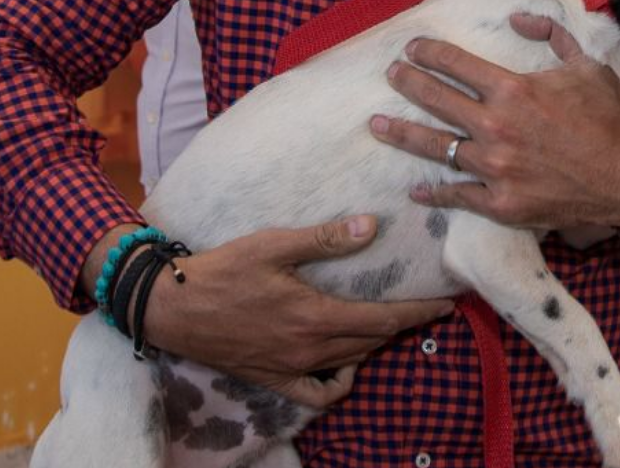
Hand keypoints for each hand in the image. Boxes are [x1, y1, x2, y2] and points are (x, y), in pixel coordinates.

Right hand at [141, 214, 453, 405]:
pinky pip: (318, 393)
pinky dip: (339, 381)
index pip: (384, 320)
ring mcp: (292, 368)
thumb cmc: (222, 271)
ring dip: (375, 344)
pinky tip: (345, 362)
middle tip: (424, 306)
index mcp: (315, 316)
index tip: (447, 304)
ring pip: (350, 362)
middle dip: (404, 325)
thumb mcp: (274, 245)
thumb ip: (324, 239)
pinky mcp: (273, 378)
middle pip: (373, 342)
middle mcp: (309, 349)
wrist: (172, 307)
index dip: (419, 313)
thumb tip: (372, 226)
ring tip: (389, 322)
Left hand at [371, 13, 619, 233]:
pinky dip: (433, 193)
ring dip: (402, 134)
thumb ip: (551, 36)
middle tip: (391, 76)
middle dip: (408, 83)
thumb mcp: (587, 64)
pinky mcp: (500, 203)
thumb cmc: (609, 120)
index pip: (455, 64)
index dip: (428, 52)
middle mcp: (495, 127)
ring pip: (434, 147)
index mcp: (513, 90)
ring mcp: (494, 168)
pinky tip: (415, 189)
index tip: (413, 48)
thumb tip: (518, 20)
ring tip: (378, 125)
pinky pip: (457, 195)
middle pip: (435, 100)